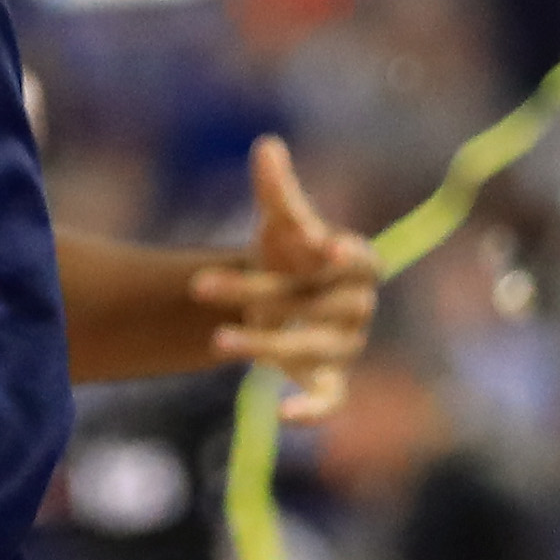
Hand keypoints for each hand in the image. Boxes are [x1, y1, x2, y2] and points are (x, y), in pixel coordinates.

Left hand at [198, 137, 377, 418]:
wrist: (279, 300)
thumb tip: (266, 145)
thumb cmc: (287, 253)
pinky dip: (312, 411)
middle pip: (312, 302)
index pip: (361, 258)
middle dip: (258, 294)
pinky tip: (283, 414)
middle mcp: (356, 307)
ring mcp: (344, 346)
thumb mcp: (279, 222)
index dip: (348, 252)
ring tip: (216, 339)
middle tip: (198, 284)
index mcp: (356, 262)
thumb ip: (277, 189)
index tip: (327, 244)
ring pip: (309, 348)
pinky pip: (329, 400)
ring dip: (264, 345)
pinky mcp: (329, 382)